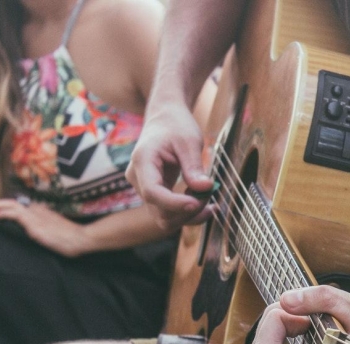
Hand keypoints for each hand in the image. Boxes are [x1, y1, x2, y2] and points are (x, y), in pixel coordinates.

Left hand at [0, 199, 87, 256]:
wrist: (82, 238)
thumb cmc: (72, 239)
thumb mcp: (55, 231)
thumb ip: (44, 228)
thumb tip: (36, 230)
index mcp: (40, 212)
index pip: (17, 207)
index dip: (1, 207)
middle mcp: (36, 210)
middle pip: (10, 203)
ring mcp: (35, 216)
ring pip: (9, 206)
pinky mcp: (35, 223)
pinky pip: (15, 215)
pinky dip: (3, 214)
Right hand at [126, 100, 214, 231]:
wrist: (164, 118)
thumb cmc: (175, 125)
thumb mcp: (189, 141)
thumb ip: (194, 166)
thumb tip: (205, 188)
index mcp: (143, 161)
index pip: (153, 192)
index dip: (175, 203)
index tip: (198, 203)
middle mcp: (138, 178)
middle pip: (159, 211)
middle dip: (187, 211)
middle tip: (211, 197)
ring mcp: (144, 188)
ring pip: (164, 218)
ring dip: (189, 216)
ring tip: (211, 204)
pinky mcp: (154, 194)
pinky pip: (169, 213)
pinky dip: (188, 214)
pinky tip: (207, 207)